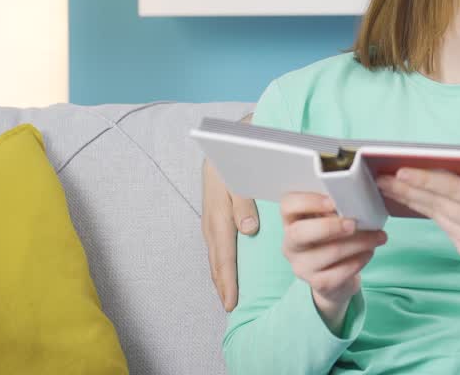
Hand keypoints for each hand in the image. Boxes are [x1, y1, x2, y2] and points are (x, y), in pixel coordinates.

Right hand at [202, 158, 259, 310]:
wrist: (218, 150)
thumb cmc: (230, 165)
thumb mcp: (237, 180)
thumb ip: (242, 204)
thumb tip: (248, 230)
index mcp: (218, 219)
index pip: (224, 258)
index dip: (228, 282)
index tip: (231, 303)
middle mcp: (212, 225)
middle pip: (216, 263)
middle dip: (222, 286)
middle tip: (230, 308)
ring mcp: (210, 223)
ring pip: (215, 257)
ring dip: (220, 277)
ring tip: (228, 295)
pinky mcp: (214, 219)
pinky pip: (216, 247)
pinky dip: (220, 263)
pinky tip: (226, 270)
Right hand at [280, 192, 387, 333]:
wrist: (334, 280)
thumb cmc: (333, 241)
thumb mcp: (330, 222)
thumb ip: (336, 209)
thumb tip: (359, 198)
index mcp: (291, 222)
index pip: (288, 205)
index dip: (308, 201)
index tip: (333, 201)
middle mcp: (291, 245)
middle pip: (300, 233)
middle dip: (331, 226)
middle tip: (354, 223)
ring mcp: (302, 266)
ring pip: (330, 252)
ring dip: (359, 242)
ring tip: (378, 236)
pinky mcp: (319, 284)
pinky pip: (342, 271)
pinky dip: (360, 259)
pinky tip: (369, 252)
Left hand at [376, 134, 459, 296]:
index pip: (455, 190)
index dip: (426, 180)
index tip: (401, 170)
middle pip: (438, 204)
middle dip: (407, 189)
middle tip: (381, 177)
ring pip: (435, 215)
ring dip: (410, 200)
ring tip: (388, 185)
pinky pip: (442, 225)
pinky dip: (427, 210)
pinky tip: (411, 198)